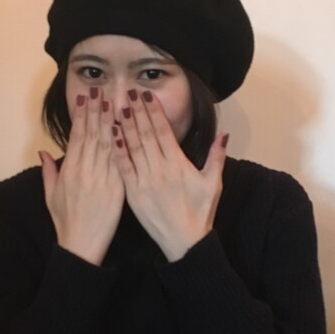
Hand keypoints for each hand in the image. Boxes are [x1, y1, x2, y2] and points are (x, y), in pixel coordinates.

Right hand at [40, 87, 124, 265]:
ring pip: (107, 144)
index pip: (77, 137)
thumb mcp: (51, 196)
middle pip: (92, 135)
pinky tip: (126, 129)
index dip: (82, 116)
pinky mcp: (117, 189)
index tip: (86, 98)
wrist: (81, 245)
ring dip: (110, 121)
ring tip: (114, 101)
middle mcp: (85, 171)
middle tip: (101, 89)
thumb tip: (44, 152)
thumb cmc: (65, 222)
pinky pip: (120, 162)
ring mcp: (102, 179)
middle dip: (97, 110)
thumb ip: (48, 172)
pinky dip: (123, 144)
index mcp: (69, 171)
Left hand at [112, 90, 227, 261]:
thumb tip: (223, 134)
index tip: (146, 94)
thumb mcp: (213, 184)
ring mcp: (144, 181)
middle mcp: (160, 169)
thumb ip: (217, 157)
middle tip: (127, 91)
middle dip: (136, 111)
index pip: (163, 131)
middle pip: (145, 134)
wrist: (184, 242)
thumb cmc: (200, 213)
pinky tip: (112, 136)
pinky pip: (123, 168)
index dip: (154, 111)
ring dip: (124, 126)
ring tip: (117, 106)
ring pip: (132, 147)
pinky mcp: (133, 194)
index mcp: (178, 164)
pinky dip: (117, 151)